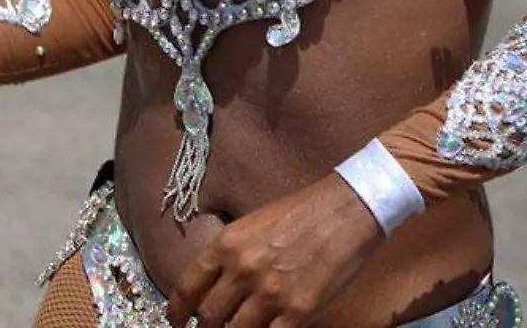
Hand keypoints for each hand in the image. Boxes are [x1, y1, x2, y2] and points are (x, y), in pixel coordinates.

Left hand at [168, 173, 383, 327]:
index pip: (188, 287)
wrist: (348, 209)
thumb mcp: (253, 224)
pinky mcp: (299, 311)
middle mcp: (243, 270)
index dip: (178, 311)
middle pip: (209, 318)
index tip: (179, 322)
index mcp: (227, 244)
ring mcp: (271, 293)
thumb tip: (217, 286)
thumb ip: (232, 255)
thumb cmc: (303, 213)